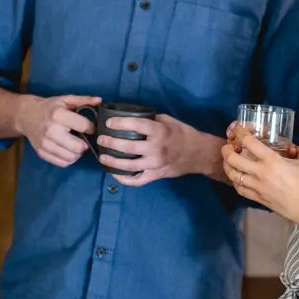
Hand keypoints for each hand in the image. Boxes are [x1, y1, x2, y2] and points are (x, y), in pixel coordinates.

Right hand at [15, 94, 101, 167]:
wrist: (26, 115)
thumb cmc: (49, 107)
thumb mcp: (65, 100)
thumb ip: (83, 100)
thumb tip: (99, 100)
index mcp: (58, 115)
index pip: (84, 127)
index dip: (91, 128)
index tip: (90, 127)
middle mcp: (51, 131)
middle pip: (78, 147)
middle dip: (85, 144)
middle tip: (83, 139)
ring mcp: (45, 143)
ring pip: (71, 157)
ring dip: (77, 153)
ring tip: (76, 145)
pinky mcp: (41, 152)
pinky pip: (61, 163)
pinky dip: (68, 159)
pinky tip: (68, 151)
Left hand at [97, 114, 217, 186]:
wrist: (198, 153)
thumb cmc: (182, 133)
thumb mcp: (168, 120)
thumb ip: (150, 119)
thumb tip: (130, 117)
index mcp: (160, 132)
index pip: (136, 126)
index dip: (120, 123)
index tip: (109, 123)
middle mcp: (156, 149)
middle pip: (129, 147)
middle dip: (111, 143)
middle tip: (101, 139)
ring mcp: (156, 164)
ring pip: (129, 166)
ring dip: (113, 162)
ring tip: (102, 157)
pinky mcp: (156, 175)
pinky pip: (137, 181)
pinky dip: (124, 179)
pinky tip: (114, 174)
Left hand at [220, 128, 298, 229]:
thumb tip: (294, 148)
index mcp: (271, 160)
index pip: (249, 142)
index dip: (240, 133)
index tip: (238, 129)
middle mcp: (260, 172)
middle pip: (233, 159)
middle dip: (226, 150)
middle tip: (228, 146)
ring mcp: (256, 187)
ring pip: (233, 175)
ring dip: (227, 166)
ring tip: (228, 161)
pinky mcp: (257, 198)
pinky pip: (239, 189)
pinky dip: (235, 181)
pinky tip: (237, 177)